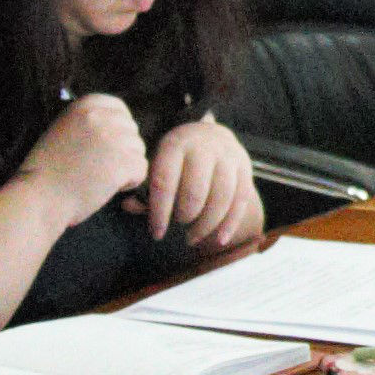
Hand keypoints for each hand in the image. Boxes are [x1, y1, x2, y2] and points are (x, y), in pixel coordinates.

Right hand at [20, 92, 149, 224]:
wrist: (38, 198)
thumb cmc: (48, 169)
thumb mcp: (65, 129)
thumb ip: (91, 120)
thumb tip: (123, 121)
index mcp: (86, 104)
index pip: (120, 109)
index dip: (115, 130)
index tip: (98, 146)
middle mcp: (102, 116)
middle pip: (132, 131)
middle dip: (120, 149)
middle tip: (94, 165)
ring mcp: (115, 138)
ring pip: (138, 151)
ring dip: (124, 166)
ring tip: (95, 176)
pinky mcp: (124, 161)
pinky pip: (141, 169)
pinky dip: (128, 182)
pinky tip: (104, 186)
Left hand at [138, 117, 265, 251]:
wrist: (210, 135)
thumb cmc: (177, 159)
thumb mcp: (157, 163)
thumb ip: (144, 188)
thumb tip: (129, 205)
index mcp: (175, 145)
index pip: (165, 183)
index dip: (159, 212)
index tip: (156, 233)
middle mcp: (204, 147)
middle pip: (196, 192)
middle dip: (185, 216)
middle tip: (179, 224)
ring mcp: (229, 156)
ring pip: (222, 198)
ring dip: (207, 224)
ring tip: (193, 236)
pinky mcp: (246, 167)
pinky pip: (241, 201)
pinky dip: (230, 225)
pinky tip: (219, 240)